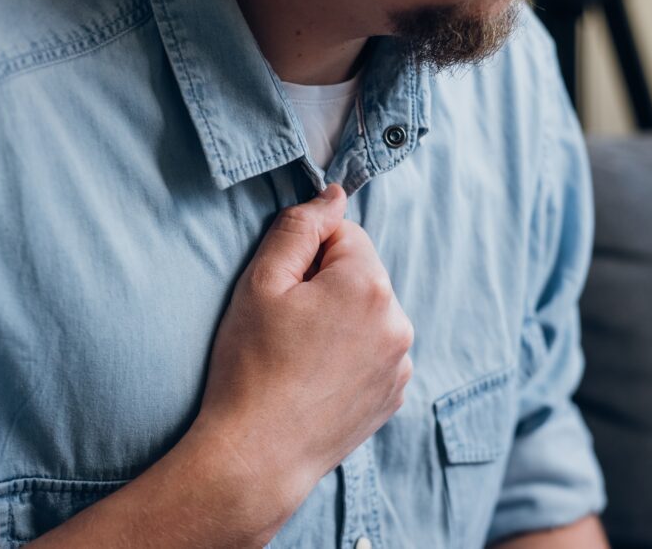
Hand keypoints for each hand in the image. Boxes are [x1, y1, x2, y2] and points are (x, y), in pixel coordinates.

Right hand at [27, 184, 412, 548]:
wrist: (257, 456)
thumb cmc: (250, 366)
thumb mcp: (261, 282)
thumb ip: (300, 226)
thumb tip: (333, 195)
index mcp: (368, 285)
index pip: (344, 236)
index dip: (306, 258)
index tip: (283, 294)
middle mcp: (398, 321)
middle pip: (360, 275)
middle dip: (326, 288)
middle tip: (287, 328)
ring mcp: (401, 362)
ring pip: (368, 313)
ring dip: (340, 321)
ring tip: (299, 358)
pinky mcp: (395, 393)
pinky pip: (375, 351)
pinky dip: (351, 355)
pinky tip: (316, 379)